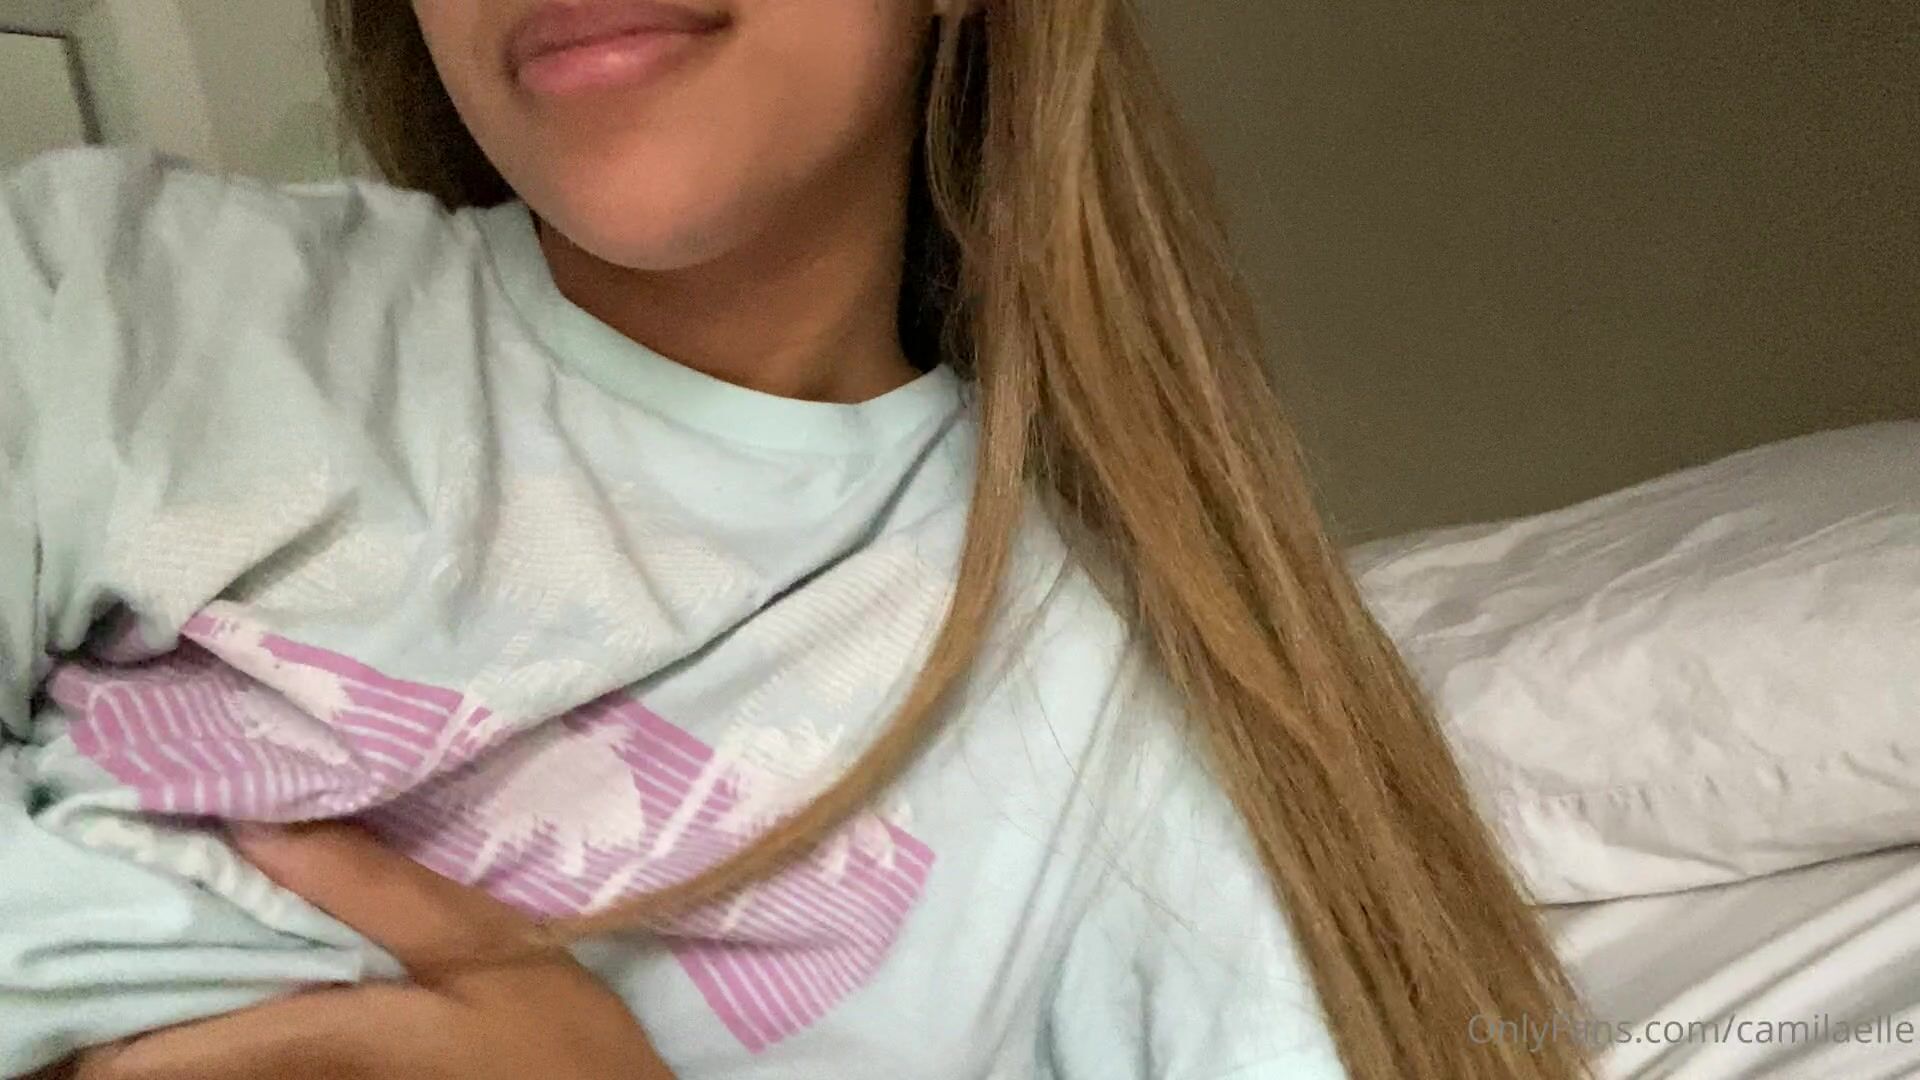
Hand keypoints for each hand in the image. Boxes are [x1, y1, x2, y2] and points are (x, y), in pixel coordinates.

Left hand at [68, 822, 674, 1079]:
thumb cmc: (556, 1044)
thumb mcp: (482, 950)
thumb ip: (372, 890)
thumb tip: (255, 823)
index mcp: (309, 1046)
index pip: (145, 1054)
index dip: (117, 984)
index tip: (135, 886)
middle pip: (172, 1044)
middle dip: (168, 956)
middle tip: (187, 861)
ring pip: (224, 1034)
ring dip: (217, 964)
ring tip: (235, 881)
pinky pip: (270, 1036)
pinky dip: (262, 982)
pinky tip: (291, 931)